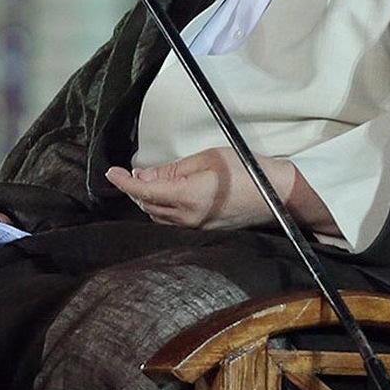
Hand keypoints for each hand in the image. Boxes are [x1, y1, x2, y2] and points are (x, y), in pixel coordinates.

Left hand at [104, 147, 293, 229]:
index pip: (144, 191)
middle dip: (135, 188)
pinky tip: (166, 194)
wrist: (277, 195)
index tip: (111, 172)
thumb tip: (144, 174)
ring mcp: (196, 227)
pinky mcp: (203, 230)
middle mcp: (188, 217)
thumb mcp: (208, 158)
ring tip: (148, 180)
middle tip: (130, 171)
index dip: (124, 181)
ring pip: (158, 215)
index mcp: (188, 196)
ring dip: (148, 199)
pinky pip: (172, 221)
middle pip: (147, 205)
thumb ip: (173, 169)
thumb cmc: (247, 170)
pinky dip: (162, 207)